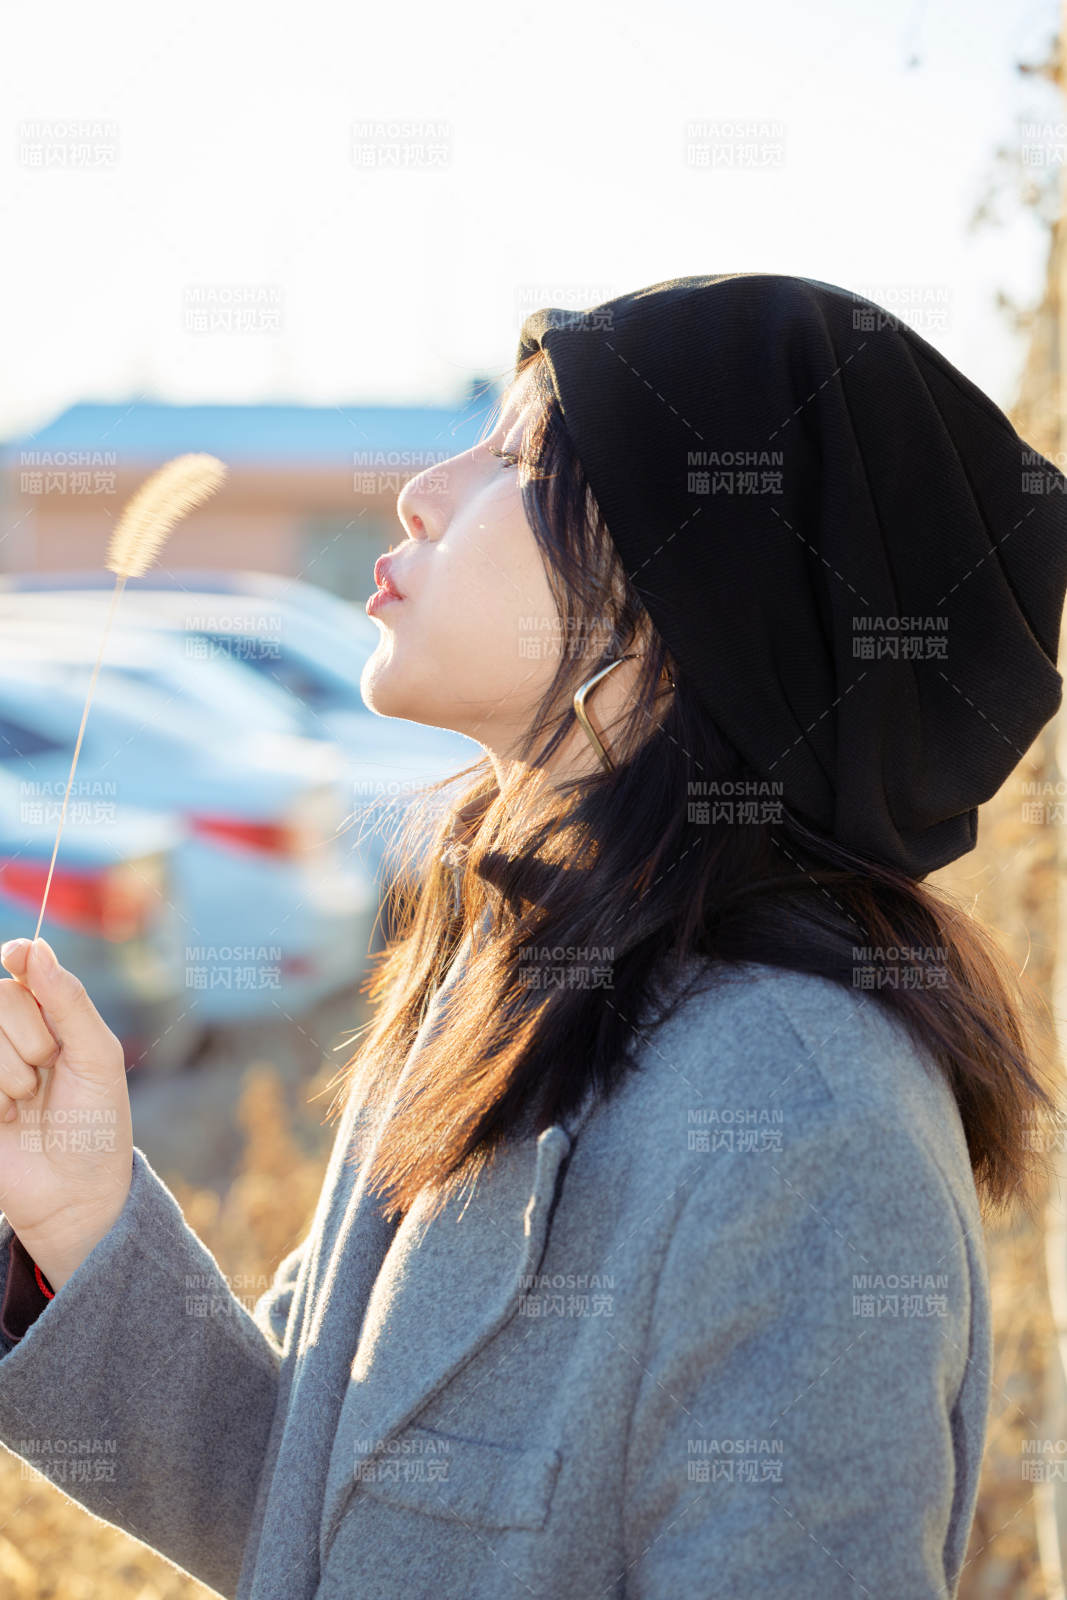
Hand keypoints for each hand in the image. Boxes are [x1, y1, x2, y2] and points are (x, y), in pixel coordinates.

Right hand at [0, 937, 132, 1292]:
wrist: (74, 1193)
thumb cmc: (95, 1123)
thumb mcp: (96, 1056)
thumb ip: (68, 1001)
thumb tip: (37, 946)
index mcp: (50, 1017)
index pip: (23, 966)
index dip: (17, 955)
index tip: (15, 955)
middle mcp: (12, 1034)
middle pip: (0, 996)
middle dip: (29, 1036)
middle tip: (47, 1070)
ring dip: (9, 1071)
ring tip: (26, 1101)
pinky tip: (4, 1115)